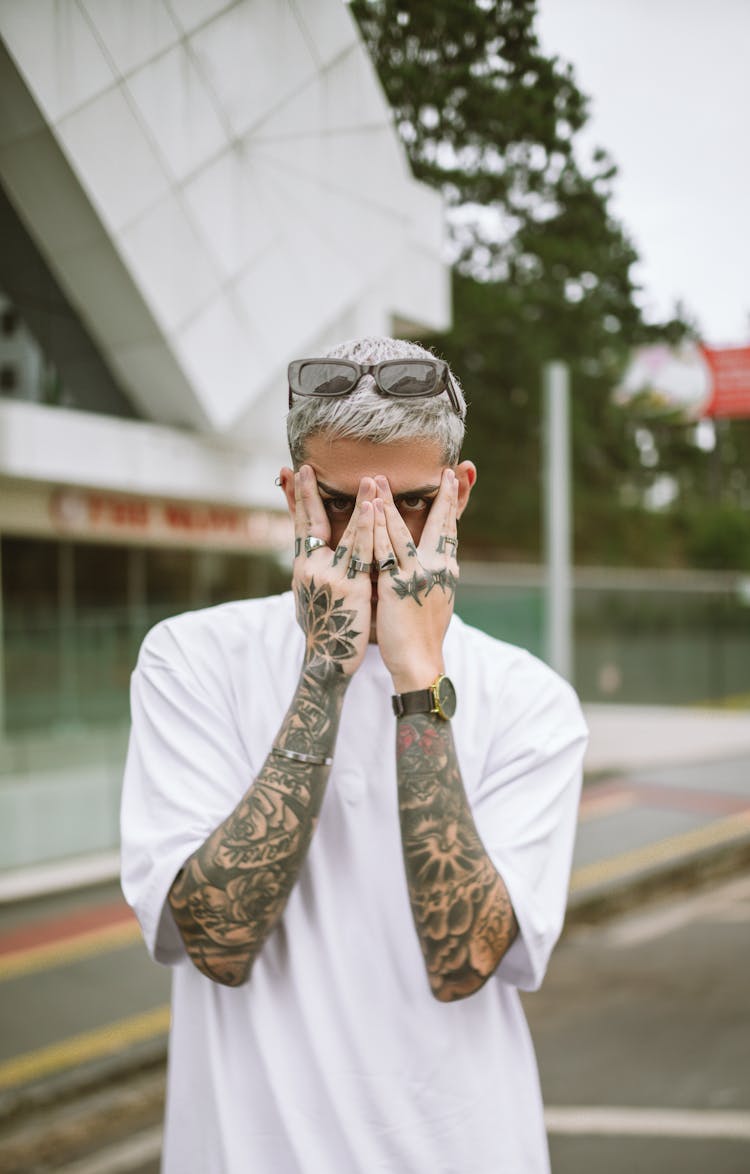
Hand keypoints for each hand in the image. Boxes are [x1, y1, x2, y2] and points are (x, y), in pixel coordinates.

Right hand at [292, 465, 374, 680]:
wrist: (327, 660)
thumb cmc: (324, 628)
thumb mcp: (311, 595)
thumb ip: (315, 571)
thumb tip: (312, 553)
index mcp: (302, 566)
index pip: (298, 524)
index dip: (296, 499)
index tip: (291, 473)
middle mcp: (310, 567)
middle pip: (311, 522)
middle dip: (307, 493)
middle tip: (306, 467)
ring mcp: (329, 576)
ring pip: (345, 533)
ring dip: (358, 504)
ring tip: (368, 479)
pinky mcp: (349, 587)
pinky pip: (362, 552)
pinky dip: (368, 528)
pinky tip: (376, 510)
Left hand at [373, 469, 458, 691]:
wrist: (420, 661)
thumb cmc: (425, 635)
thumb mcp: (438, 600)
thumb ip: (438, 577)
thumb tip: (446, 563)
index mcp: (448, 571)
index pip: (451, 530)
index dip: (452, 505)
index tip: (453, 480)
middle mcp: (438, 569)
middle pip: (441, 524)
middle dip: (442, 496)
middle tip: (443, 471)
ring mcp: (418, 576)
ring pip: (403, 531)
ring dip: (390, 503)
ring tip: (380, 478)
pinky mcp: (397, 585)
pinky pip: (385, 550)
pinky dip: (378, 528)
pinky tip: (371, 510)